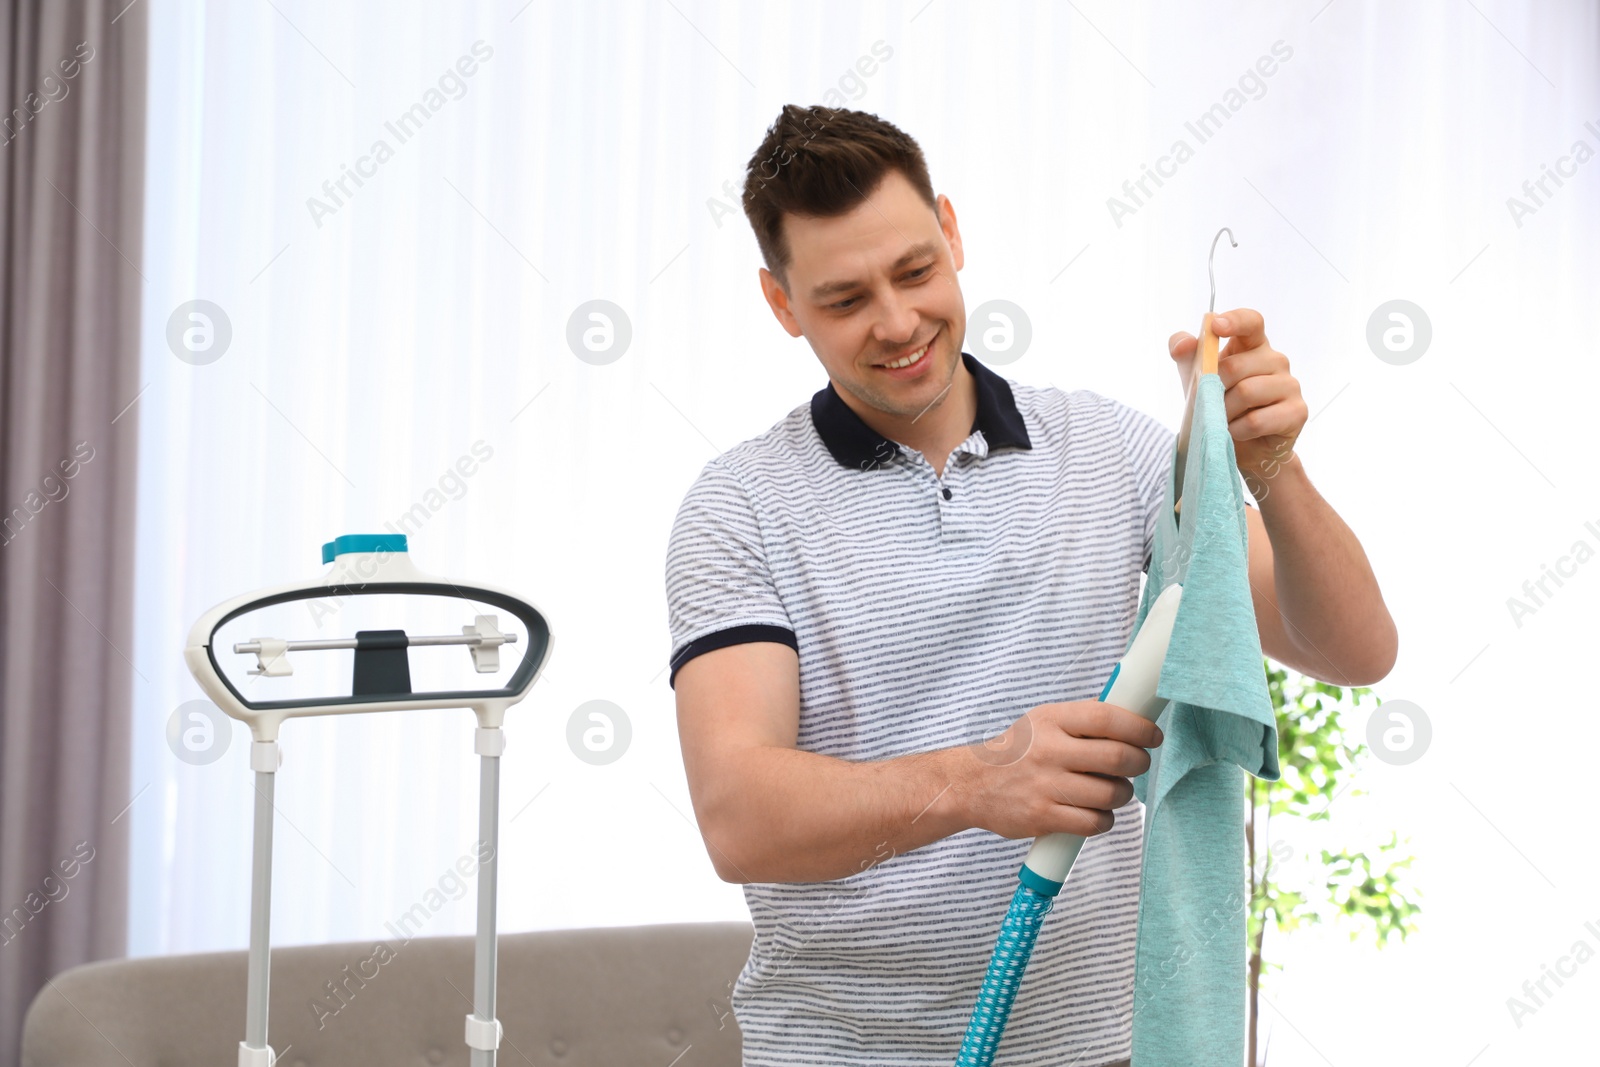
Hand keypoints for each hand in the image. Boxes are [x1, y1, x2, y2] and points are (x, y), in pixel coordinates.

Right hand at [963, 701, 1162, 840]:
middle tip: (1137, 764)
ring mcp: (1045, 785)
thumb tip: (1132, 716)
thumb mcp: (1042, 721)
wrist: (970, 784)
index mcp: (1051, 720)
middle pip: (1116, 757)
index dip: (1139, 727)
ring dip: (1123, 794)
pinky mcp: (1042, 817)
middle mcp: (1048, 750)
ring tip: (1114, 790)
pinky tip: (1096, 812)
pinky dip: (1104, 819)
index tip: (1152, 736)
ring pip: (1110, 793)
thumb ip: (1082, 719)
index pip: (1106, 718)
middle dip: (1138, 763)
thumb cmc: (1017, 751)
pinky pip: (1093, 822)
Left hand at [1168, 308, 1306, 497]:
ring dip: (1224, 412)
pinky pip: (1258, 419)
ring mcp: (1290, 384)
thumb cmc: (1221, 407)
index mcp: (1253, 345)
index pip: (1250, 322)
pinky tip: (1236, 433)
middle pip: (1236, 365)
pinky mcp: (1297, 411)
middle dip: (1213, 389)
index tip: (1215, 327)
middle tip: (1210, 404)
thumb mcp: (1197, 380)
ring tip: (1223, 420)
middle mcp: (1276, 360)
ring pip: (1246, 392)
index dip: (1234, 321)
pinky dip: (1238, 430)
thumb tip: (1182, 344)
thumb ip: (1187, 357)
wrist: (1242, 449)